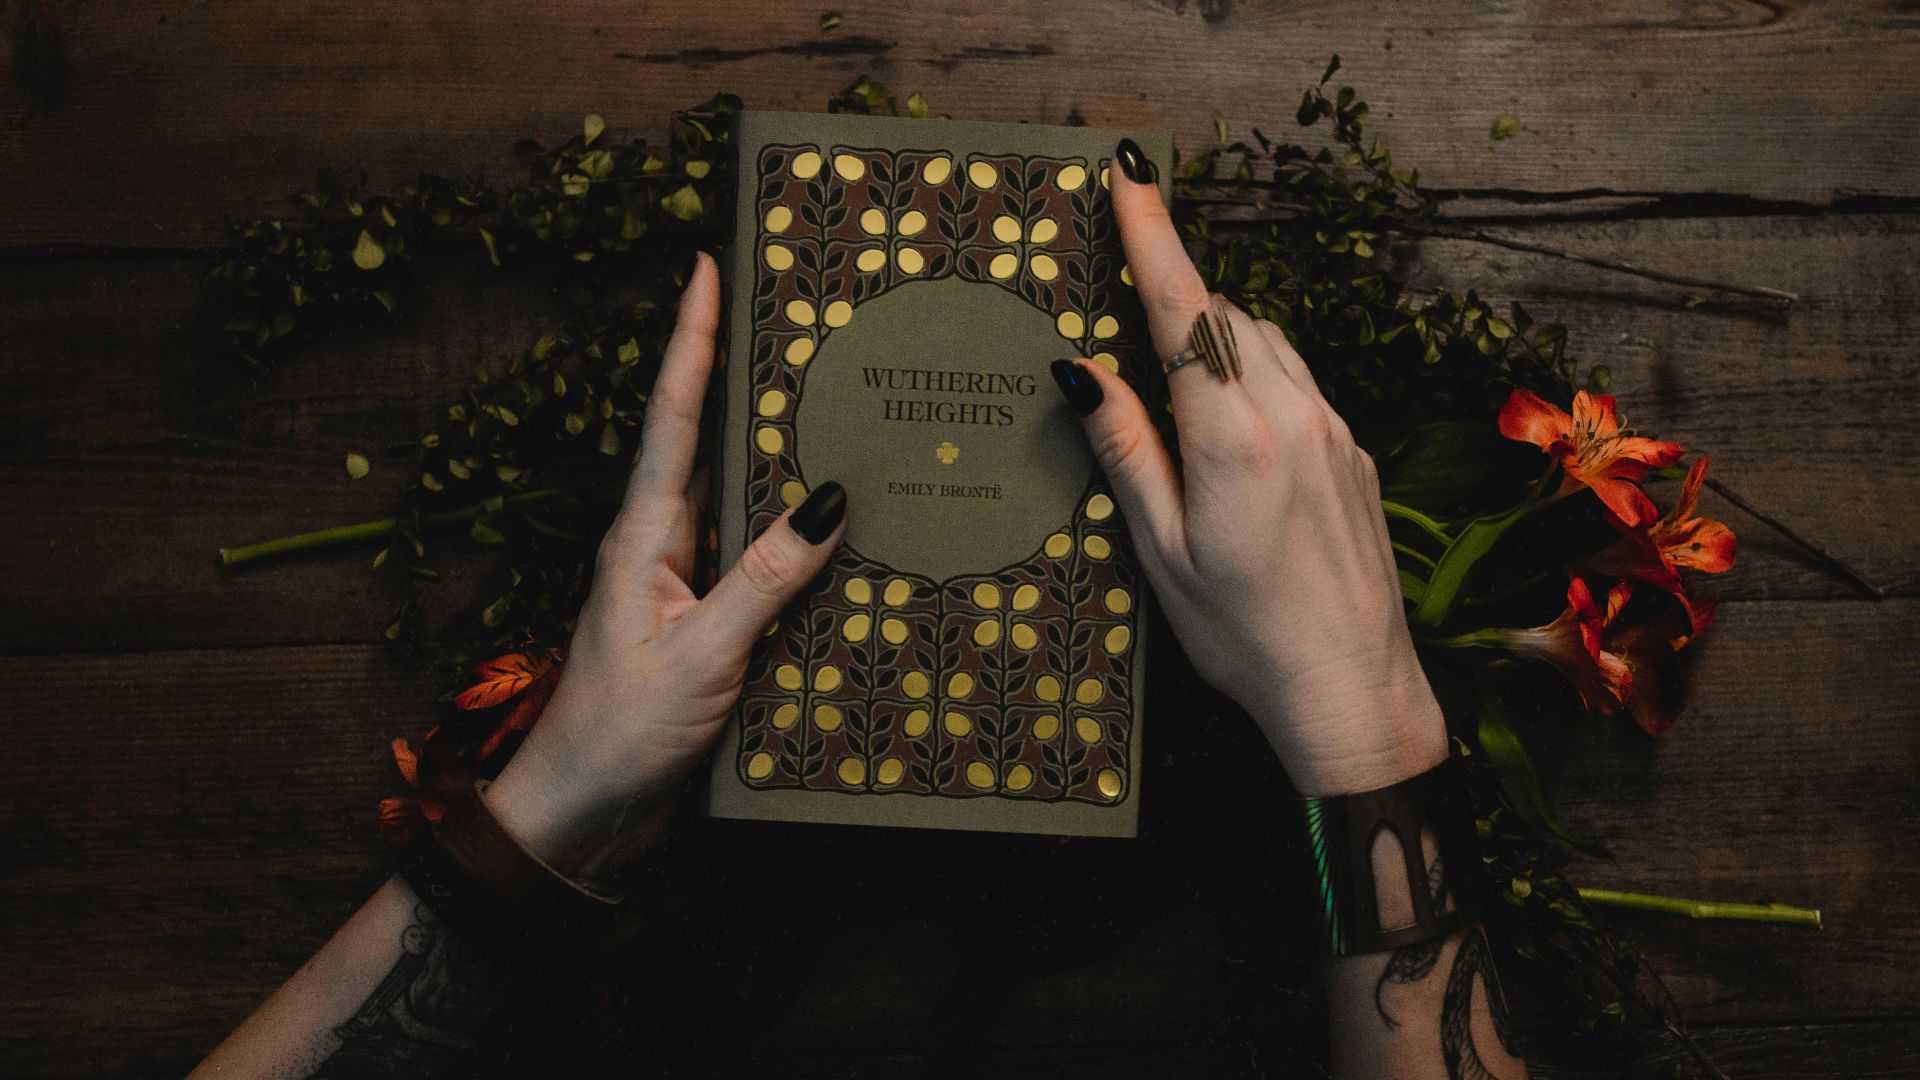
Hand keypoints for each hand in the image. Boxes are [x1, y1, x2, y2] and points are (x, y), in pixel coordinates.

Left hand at [483, 253, 848, 873]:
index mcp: (644, 535)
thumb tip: (826, 501)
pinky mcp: (703, 626)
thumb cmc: (620, 733)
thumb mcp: (699, 653)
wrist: (579, 815)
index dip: (690, 339)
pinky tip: (836, 527)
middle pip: (705, 439)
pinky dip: (792, 530)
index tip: (706, 265)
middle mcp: (661, 546)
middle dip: (739, 371)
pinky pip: (756, 558)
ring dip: (773, 448)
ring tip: (829, 395)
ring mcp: (681, 585)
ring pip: (736, 497)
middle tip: (788, 311)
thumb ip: (763, 579)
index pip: (674, 416)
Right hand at [1048, 144, 1445, 796]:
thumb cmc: (1246, 638)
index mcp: (1235, 437)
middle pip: (1227, 316)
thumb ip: (1127, 451)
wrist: (1355, 693)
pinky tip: (1230, 429)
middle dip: (1176, 295)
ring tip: (1171, 374)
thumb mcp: (1161, 553)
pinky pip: (1299, 383)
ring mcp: (1335, 431)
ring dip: (1218, 335)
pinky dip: (1255, 375)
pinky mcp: (1356, 455)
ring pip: (1268, 343)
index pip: (1185, 310)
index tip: (1128, 176)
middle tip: (1123, 300)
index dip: (1153, 237)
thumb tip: (1082, 371)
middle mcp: (1296, 416)